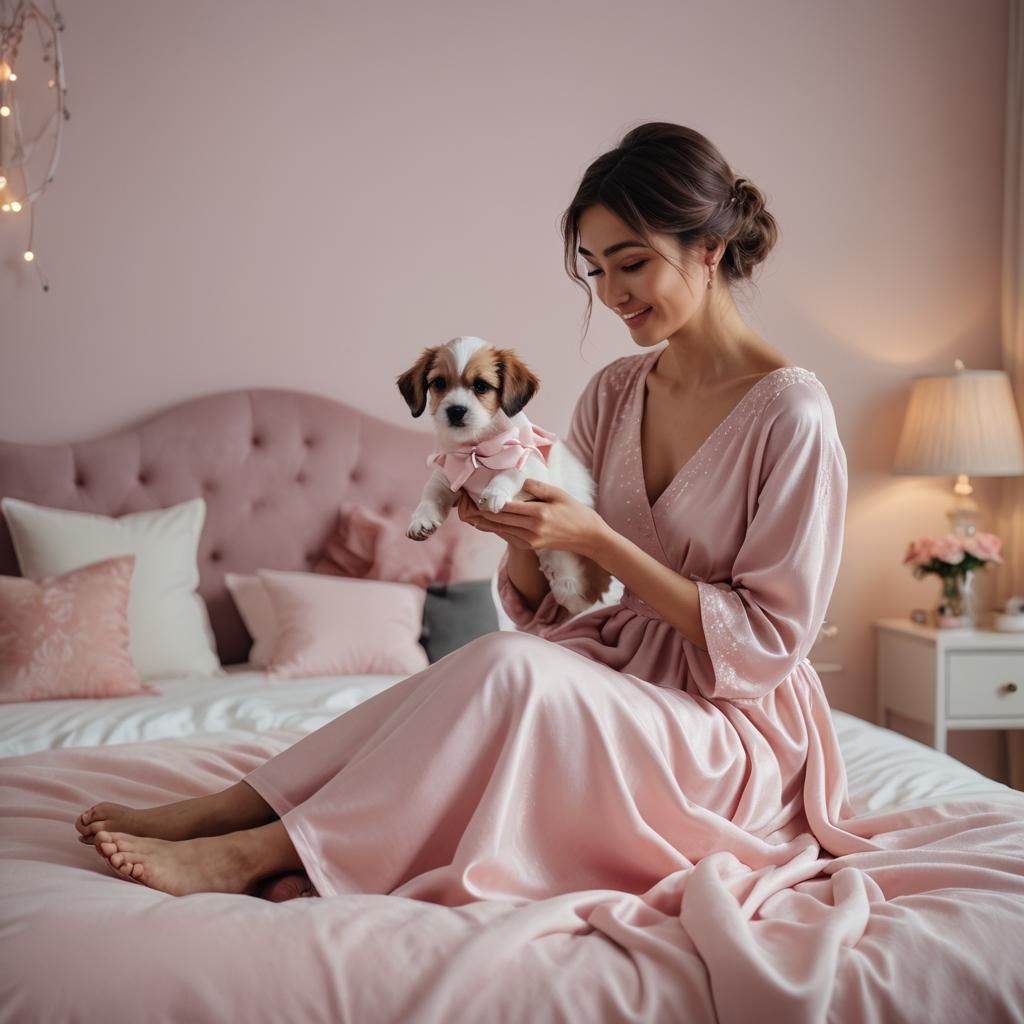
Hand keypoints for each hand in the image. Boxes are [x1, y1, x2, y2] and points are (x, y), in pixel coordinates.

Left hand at [461, 478, 607, 557]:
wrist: (588, 538)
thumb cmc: (576, 512)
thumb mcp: (558, 494)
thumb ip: (536, 486)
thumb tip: (515, 479)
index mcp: (538, 515)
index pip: (504, 508)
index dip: (485, 501)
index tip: (473, 491)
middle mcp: (530, 530)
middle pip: (495, 520)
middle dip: (477, 510)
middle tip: (464, 497)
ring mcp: (529, 540)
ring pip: (497, 529)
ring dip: (482, 519)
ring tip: (468, 505)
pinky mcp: (528, 546)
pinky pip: (505, 535)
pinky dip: (493, 526)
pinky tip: (484, 517)